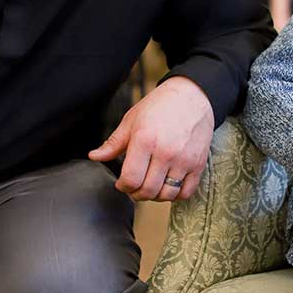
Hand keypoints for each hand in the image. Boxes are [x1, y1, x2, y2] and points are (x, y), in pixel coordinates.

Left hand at [88, 75, 213, 200]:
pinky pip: (186, 192)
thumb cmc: (160, 106)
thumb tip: (94, 156)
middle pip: (148, 191)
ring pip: (167, 195)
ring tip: (151, 185)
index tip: (123, 183)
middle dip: (137, 193)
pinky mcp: (198, 164)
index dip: (123, 186)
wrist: (192, 96)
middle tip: (135, 186)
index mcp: (145, 140)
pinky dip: (175, 194)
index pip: (131, 179)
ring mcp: (184, 160)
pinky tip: (168, 184)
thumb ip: (113, 143)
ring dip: (156, 196)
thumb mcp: (131, 120)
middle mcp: (165, 152)